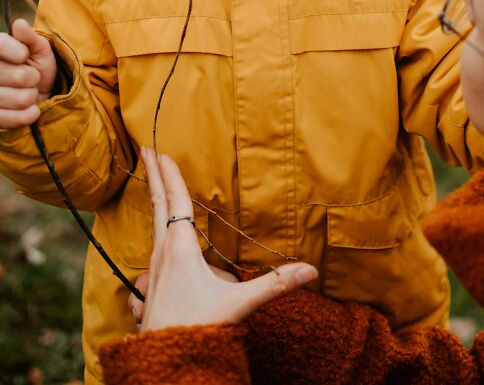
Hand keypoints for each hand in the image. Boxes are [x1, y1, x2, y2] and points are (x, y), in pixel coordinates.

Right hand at [0, 19, 55, 127]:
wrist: (39, 94)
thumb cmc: (36, 66)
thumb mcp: (38, 48)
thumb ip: (30, 37)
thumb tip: (19, 24)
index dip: (17, 52)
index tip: (24, 55)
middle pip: (19, 76)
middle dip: (32, 77)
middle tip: (30, 78)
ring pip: (21, 99)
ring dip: (32, 96)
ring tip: (28, 92)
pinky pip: (15, 119)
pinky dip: (29, 114)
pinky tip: (30, 109)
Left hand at [139, 147, 317, 331]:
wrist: (163, 367)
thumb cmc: (197, 330)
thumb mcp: (238, 305)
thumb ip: (273, 285)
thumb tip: (310, 270)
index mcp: (179, 249)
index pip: (175, 202)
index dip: (170, 175)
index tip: (160, 150)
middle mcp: (161, 255)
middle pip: (157, 206)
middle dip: (154, 177)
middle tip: (146, 150)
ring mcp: (151, 274)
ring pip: (152, 228)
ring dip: (153, 202)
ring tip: (152, 185)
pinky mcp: (148, 290)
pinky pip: (149, 254)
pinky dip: (151, 238)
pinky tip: (150, 244)